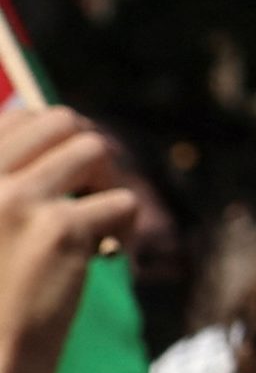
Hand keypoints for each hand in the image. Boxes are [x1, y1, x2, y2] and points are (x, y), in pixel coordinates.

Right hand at [0, 104, 137, 372]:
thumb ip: (3, 187)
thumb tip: (42, 127)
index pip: (17, 116)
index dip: (56, 141)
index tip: (69, 179)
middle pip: (60, 120)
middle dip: (89, 153)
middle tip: (93, 194)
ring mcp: (16, 197)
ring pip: (93, 149)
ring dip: (108, 183)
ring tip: (98, 224)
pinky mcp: (60, 230)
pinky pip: (120, 202)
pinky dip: (126, 227)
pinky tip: (106, 255)